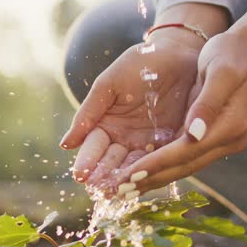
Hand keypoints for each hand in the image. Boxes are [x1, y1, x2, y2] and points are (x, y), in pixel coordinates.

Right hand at [59, 29, 202, 191]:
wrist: (180, 53)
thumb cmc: (141, 63)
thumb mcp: (110, 84)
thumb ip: (89, 112)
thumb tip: (66, 144)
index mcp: (105, 125)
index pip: (93, 148)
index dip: (87, 161)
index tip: (81, 175)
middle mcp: (123, 139)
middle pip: (111, 163)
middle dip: (105, 178)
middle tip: (100, 191)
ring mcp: (146, 144)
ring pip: (134, 167)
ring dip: (126, 181)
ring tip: (118, 193)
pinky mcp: (170, 145)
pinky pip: (160, 162)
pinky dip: (151, 174)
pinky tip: (144, 184)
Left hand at [113, 32, 246, 192]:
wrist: (243, 52)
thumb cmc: (228, 55)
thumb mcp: (220, 71)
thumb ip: (207, 102)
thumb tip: (194, 134)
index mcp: (231, 126)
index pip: (188, 151)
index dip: (158, 163)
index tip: (131, 174)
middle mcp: (228, 141)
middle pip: (184, 166)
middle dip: (151, 178)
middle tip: (120, 190)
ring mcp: (220, 143)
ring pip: (182, 167)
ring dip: (153, 178)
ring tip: (124, 189)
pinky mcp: (210, 141)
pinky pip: (182, 159)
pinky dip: (160, 167)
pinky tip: (139, 174)